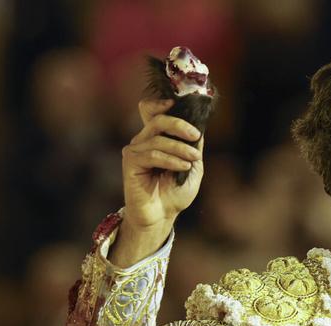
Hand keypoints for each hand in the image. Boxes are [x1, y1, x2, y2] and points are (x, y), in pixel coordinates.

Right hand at [111, 99, 203, 265]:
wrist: (161, 216)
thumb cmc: (175, 193)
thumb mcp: (192, 167)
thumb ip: (193, 147)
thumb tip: (200, 128)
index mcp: (156, 138)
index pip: (150, 111)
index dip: (160, 103)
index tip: (176, 103)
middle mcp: (143, 141)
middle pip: (158, 120)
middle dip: (179, 125)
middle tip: (195, 136)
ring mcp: (134, 151)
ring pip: (159, 139)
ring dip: (180, 149)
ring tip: (193, 160)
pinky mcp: (130, 162)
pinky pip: (153, 154)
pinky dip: (171, 159)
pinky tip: (183, 167)